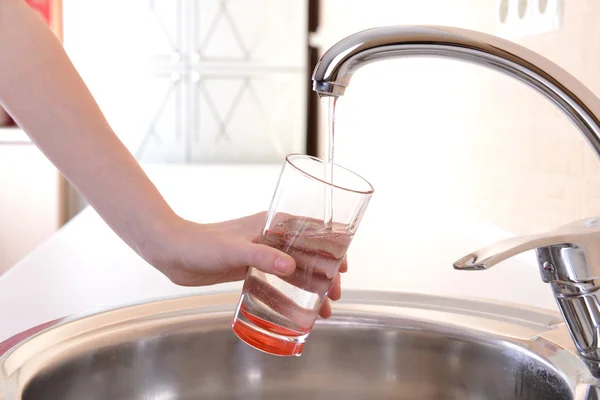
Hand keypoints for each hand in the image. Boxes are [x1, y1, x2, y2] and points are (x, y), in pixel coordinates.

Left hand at [142, 212, 346, 318]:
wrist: (172, 252)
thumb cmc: (200, 243)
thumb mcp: (233, 249)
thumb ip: (261, 256)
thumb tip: (290, 266)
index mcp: (270, 224)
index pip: (311, 232)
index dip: (331, 248)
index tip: (343, 266)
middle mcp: (270, 238)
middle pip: (307, 255)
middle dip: (324, 275)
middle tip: (334, 296)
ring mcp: (260, 254)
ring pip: (293, 272)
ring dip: (309, 289)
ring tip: (323, 310)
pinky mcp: (249, 270)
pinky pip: (275, 284)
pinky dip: (288, 296)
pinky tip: (296, 312)